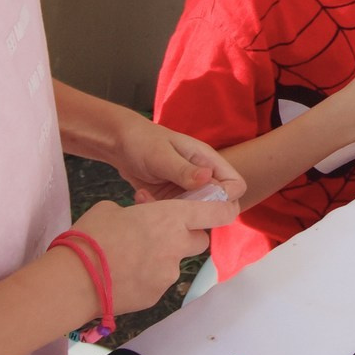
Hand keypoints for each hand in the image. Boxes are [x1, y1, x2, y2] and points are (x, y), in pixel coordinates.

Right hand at [65, 196, 235, 313]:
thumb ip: (133, 213)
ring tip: (129, 258)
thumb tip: (132, 221)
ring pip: (174, 263)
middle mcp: (176, 247)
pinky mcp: (156, 296)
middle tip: (161, 233)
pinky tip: (123, 276)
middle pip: (199, 240)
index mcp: (170, 219)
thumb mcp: (110, 210)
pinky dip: (146, 278)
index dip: (225, 209)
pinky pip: (158, 282)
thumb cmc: (90, 238)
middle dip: (186, 236)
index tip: (227, 208)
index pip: (216, 213)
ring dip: (161, 258)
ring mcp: (168, 275)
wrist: (74, 281)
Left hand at [109, 118, 244, 204]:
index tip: (202, 202)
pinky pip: (175, 213)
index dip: (227, 198)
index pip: (235, 185)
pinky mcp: (171, 199)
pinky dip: (160, 211)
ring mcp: (187, 190)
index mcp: (207, 161)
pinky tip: (142, 197)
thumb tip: (208, 178)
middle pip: (219, 204)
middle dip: (198, 211)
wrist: (119, 143)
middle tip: (173, 206)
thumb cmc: (143, 141)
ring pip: (196, 212)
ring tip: (151, 199)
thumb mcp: (162, 155)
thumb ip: (184, 169)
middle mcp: (202, 177)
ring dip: (175, 212)